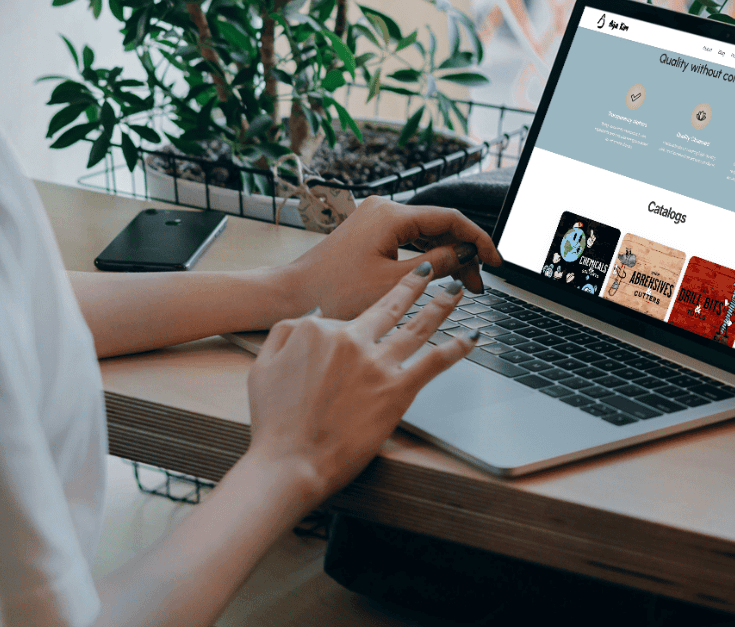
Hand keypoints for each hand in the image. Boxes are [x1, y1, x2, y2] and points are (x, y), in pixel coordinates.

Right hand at [245, 263, 473, 505]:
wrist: (288, 464)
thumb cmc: (274, 423)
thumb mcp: (263, 366)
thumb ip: (285, 333)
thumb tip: (312, 317)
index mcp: (320, 329)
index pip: (348, 317)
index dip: (355, 326)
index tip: (365, 326)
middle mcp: (352, 339)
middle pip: (391, 305)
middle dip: (415, 284)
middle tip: (430, 271)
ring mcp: (377, 363)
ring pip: (418, 325)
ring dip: (440, 305)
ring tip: (455, 290)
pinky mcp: (397, 390)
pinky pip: (433, 362)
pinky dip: (456, 348)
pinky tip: (471, 338)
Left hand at [281, 196, 500, 320]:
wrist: (291, 295)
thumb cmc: (334, 292)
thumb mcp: (394, 283)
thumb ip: (436, 265)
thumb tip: (465, 255)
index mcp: (392, 215)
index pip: (450, 219)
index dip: (477, 239)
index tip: (495, 261)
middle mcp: (385, 210)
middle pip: (439, 225)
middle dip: (463, 254)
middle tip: (478, 284)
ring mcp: (376, 220)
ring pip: (425, 234)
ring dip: (446, 257)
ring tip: (463, 286)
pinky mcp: (370, 233)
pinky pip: (409, 240)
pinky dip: (426, 258)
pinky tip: (438, 277)